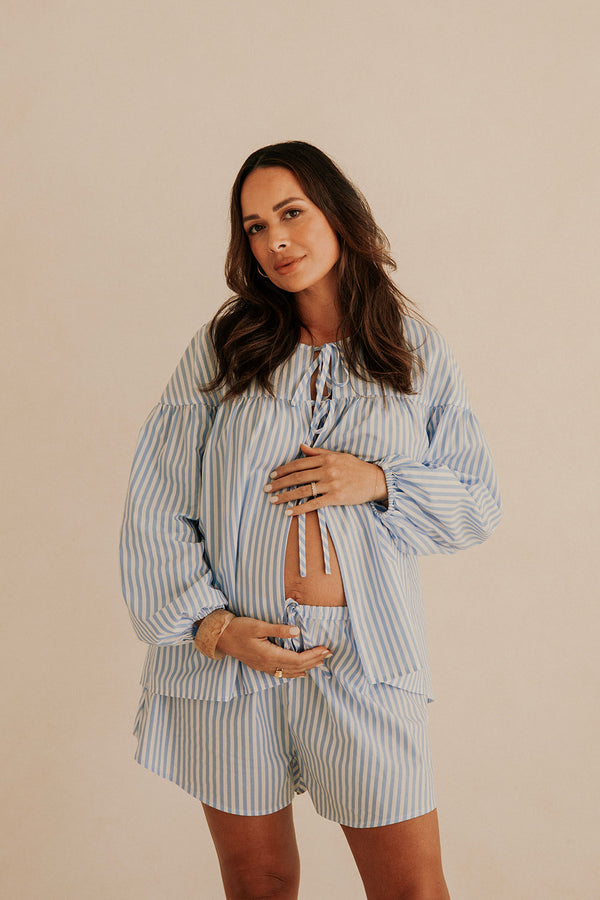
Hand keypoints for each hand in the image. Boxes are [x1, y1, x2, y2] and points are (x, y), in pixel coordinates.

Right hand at [215, 615, 332, 677]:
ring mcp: (264, 667)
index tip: (325, 649)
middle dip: (314, 661)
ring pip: (290, 672)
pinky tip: (301, 672)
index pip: (297, 659)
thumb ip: (278, 629)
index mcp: (269, 655)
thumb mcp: (258, 625)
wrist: (220, 637)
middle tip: (328, 654)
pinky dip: (294, 673)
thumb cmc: (238, 628)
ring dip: (307, 667)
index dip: (313, 655)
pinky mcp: (260, 666)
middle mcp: (268, 665)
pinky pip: (281, 674)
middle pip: (297, 667)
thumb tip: (297, 631)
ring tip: (320, 662)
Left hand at [263, 443, 387, 516]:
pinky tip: (288, 512)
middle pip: (297, 477)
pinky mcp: (335, 497)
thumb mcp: (338, 455)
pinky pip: (313, 504)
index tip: (272, 474)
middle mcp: (327, 470)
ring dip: (285, 496)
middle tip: (266, 488)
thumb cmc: (355, 468)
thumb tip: (300, 446)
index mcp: (326, 458)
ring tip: (273, 500)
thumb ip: (318, 452)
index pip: (299, 463)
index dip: (284, 469)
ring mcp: (331, 484)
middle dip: (279, 483)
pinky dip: (299, 509)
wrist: (375, 480)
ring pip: (302, 490)